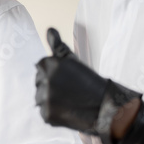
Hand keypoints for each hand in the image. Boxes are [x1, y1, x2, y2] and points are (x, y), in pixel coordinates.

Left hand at [34, 28, 140, 143]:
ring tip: (70, 101)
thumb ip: (58, 46)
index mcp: (48, 64)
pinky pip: (44, 112)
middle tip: (71, 91)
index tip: (68, 79)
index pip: (41, 67)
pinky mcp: (46, 114)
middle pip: (39, 83)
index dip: (55, 74)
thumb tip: (49, 29)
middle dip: (51, 87)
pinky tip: (68, 111)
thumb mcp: (73, 61)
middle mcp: (44, 80)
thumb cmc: (89, 82)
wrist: (104, 107)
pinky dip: (54, 113)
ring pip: (40, 98)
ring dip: (51, 100)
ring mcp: (44, 98)